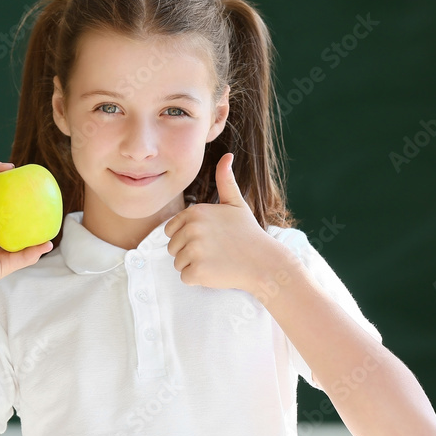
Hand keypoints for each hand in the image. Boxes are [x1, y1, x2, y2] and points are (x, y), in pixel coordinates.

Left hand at [164, 153, 285, 292]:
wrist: (265, 262)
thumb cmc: (248, 234)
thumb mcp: (236, 203)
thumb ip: (225, 180)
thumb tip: (227, 155)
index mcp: (194, 212)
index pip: (170, 230)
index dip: (187, 238)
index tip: (209, 239)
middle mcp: (191, 229)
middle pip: (172, 248)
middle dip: (189, 253)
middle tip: (215, 252)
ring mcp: (194, 250)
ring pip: (178, 263)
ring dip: (194, 266)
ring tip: (216, 261)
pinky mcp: (197, 271)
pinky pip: (185, 278)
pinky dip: (198, 279)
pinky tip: (216, 271)